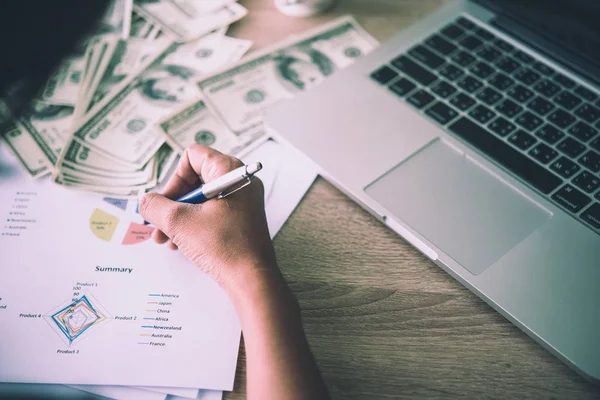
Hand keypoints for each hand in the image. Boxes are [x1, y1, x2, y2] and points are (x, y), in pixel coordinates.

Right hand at [139, 144, 277, 292]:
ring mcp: (243, 202)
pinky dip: (193, 225)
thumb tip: (146, 201)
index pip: (193, 156)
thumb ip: (155, 206)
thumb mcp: (179, 223)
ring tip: (165, 239)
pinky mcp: (242, 220)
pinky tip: (179, 244)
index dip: (175, 178)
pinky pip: (211, 214)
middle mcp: (239, 182)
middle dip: (172, 203)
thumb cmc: (224, 247)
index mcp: (230, 171)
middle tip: (160, 223)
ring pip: (201, 200)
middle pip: (195, 179)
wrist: (251, 279)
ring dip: (178, 218)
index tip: (168, 202)